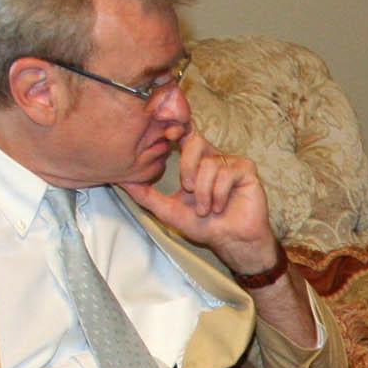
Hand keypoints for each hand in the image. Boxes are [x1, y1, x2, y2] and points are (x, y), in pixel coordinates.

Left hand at [121, 130, 278, 276]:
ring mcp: (231, 162)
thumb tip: (120, 180)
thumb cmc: (203, 225)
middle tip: (187, 190)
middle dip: (187, 167)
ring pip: (209, 164)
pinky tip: (220, 207)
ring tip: (207, 209)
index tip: (168, 135)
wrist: (230, 240)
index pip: (185, 133)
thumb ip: (145, 194)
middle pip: (195, 141)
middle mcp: (213, 157)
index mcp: (195, 161)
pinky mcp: (246, 170)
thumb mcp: (167, 209)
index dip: (178, 126)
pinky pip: (227, 173)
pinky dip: (219, 194)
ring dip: (203, 192)